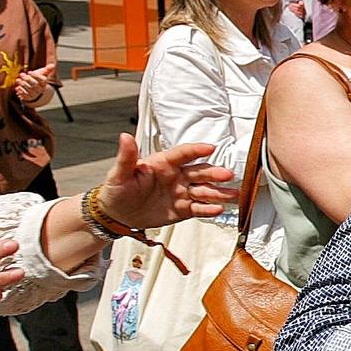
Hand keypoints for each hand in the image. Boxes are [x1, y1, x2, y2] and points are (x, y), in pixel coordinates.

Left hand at [13, 68, 51, 103]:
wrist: (36, 91)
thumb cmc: (38, 80)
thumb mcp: (42, 74)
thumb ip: (47, 69)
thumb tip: (53, 65)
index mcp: (45, 83)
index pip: (42, 80)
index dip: (36, 76)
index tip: (29, 72)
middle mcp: (41, 89)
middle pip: (35, 84)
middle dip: (27, 79)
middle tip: (21, 74)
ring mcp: (35, 94)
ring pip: (29, 89)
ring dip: (23, 84)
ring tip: (18, 80)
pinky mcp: (29, 98)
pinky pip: (25, 95)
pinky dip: (21, 91)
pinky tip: (18, 87)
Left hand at [92, 135, 236, 230]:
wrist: (117, 214)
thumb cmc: (117, 190)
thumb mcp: (119, 173)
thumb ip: (126, 156)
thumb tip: (124, 137)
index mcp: (164, 163)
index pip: (183, 154)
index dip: (196, 150)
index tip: (210, 147)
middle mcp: (177, 176)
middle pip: (199, 172)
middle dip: (214, 173)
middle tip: (227, 175)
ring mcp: (181, 193)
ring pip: (204, 191)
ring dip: (219, 192)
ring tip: (233, 195)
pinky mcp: (183, 209)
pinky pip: (198, 208)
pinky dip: (209, 209)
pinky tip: (218, 209)